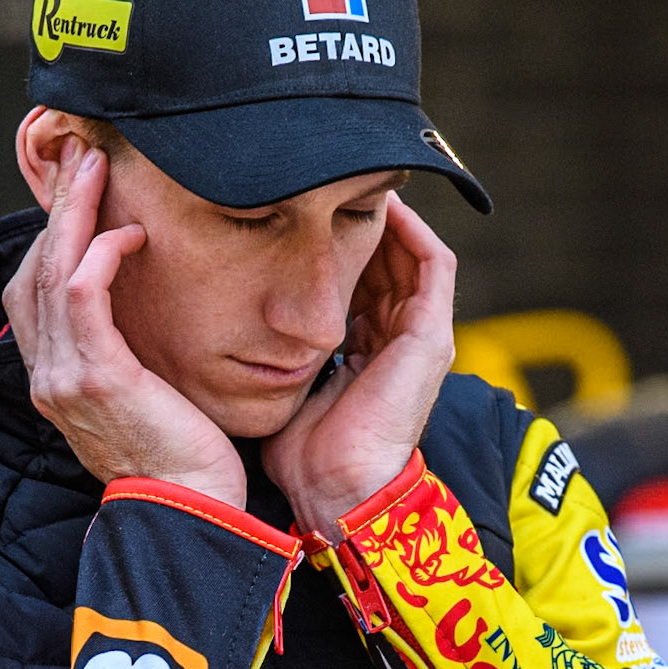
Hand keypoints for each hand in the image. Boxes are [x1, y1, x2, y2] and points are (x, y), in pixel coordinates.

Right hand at [2, 140, 246, 507]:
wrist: (189, 512)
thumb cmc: (183, 466)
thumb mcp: (145, 403)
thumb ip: (129, 360)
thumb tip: (147, 320)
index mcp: (55, 383)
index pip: (32, 293)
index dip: (52, 240)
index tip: (82, 197)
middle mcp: (48, 376)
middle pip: (35, 269)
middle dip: (57, 207)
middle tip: (81, 157)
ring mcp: (64, 376)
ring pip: (53, 269)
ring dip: (74, 210)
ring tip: (96, 166)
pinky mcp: (96, 374)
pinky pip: (81, 291)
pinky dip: (100, 251)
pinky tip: (130, 232)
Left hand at [262, 194, 456, 538]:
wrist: (337, 490)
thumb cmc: (304, 456)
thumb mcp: (284, 389)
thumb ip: (275, 356)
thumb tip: (232, 329)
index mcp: (368, 353)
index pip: (362, 285)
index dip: (336, 250)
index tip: (301, 217)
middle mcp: (401, 341)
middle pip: (389, 264)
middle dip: (361, 223)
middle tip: (328, 183)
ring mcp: (422, 337)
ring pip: (413, 257)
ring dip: (389, 217)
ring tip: (357, 179)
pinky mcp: (431, 335)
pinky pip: (435, 264)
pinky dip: (414, 231)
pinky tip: (385, 203)